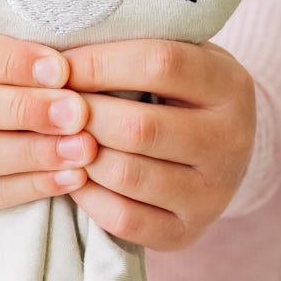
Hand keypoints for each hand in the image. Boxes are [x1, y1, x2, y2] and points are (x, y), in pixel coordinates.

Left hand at [60, 38, 257, 250]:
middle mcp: (231, 142)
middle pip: (139, 126)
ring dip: (79, 156)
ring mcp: (213, 194)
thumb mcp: (177, 58)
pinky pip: (124, 218)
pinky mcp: (188, 233)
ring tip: (56, 139)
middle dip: (81, 116)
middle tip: (48, 108)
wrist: (217, 154)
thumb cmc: (178, 95)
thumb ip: (133, 47)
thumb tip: (55, 48)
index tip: (59, 65)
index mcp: (230, 86)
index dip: (99, 63)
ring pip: (127, 174)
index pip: (159, 63)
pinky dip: (87, 196)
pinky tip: (71, 175)